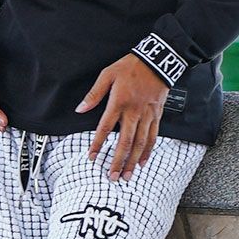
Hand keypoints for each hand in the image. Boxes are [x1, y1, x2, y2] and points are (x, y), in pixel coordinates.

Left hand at [75, 54, 168, 179]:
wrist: (157, 60)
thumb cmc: (131, 66)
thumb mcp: (108, 75)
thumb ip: (94, 94)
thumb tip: (80, 109)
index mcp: (119, 102)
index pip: (105, 128)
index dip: (97, 144)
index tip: (91, 157)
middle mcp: (134, 112)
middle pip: (125, 142)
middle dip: (118, 162)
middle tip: (112, 177)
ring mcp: (147, 115)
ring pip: (140, 143)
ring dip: (133, 161)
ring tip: (127, 176)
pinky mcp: (157, 115)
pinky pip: (153, 136)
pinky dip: (148, 151)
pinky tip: (143, 162)